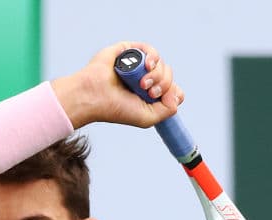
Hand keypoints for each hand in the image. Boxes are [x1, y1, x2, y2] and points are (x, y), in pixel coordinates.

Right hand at [52, 41, 184, 128]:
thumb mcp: (148, 118)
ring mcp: (137, 66)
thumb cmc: (116, 109)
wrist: (94, 96)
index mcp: (149, 95)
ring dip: (157, 74)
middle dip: (163, 84)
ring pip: (161, 64)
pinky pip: (149, 49)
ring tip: (143, 83)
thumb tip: (177, 93)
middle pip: (169, 77)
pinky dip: (152, 56)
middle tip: (148, 91)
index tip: (162, 98)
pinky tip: (147, 65)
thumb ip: (168, 110)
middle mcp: (144, 80)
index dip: (173, 92)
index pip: (173, 90)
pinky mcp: (128, 51)